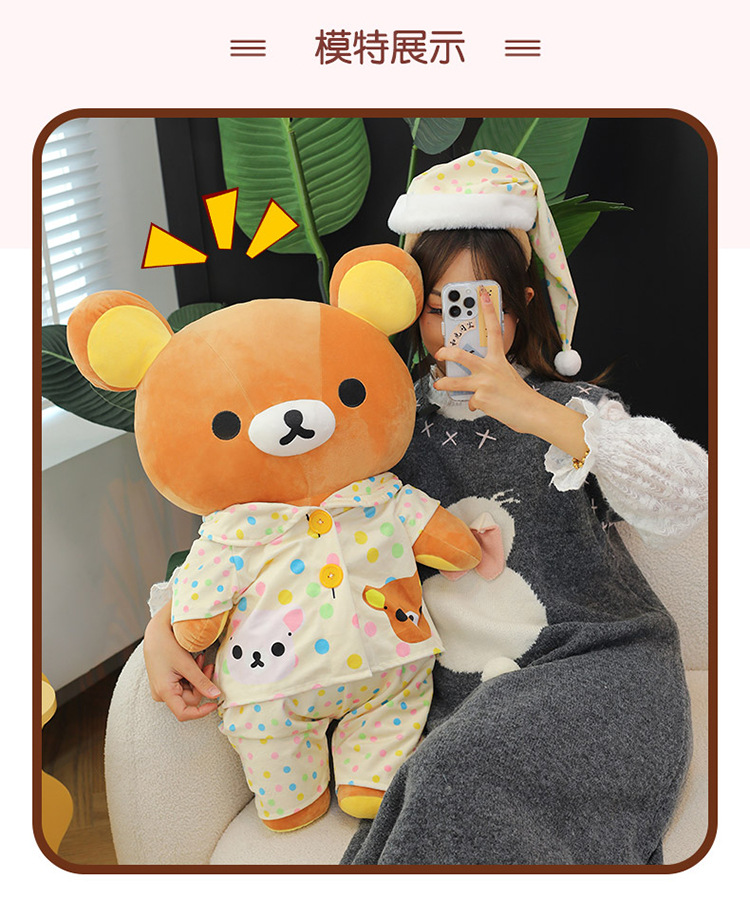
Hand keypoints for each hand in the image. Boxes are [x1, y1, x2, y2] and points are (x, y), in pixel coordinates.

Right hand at [143, 602, 221, 721]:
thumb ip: (201, 682)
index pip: (184, 713)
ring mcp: (163, 689)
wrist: (155, 632)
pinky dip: (192, 674)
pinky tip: (194, 661)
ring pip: (189, 690)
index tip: (215, 704)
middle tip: (208, 665)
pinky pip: (184, 684)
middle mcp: (162, 694)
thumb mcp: (187, 664)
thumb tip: (215, 695)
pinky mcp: (166, 683)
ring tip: (199, 659)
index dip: (201, 712)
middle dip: (201, 683)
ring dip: (198, 676)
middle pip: (190, 698)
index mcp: (164, 692)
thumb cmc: (166, 646)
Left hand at [434, 291, 588, 458]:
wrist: (531, 411)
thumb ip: (491, 370)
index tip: (483, 294)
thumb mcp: (507, 374)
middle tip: (438, 353)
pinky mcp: (481, 399)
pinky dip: (475, 405)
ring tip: (438, 384)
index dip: (488, 311)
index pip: (493, 330)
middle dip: (446, 352)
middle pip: (461, 355)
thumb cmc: (518, 395)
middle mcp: (490, 368)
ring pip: (455, 381)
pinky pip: (470, 401)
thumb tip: (473, 374)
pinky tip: (485, 406)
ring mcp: (484, 383)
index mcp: (498, 359)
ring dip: (444, 383)